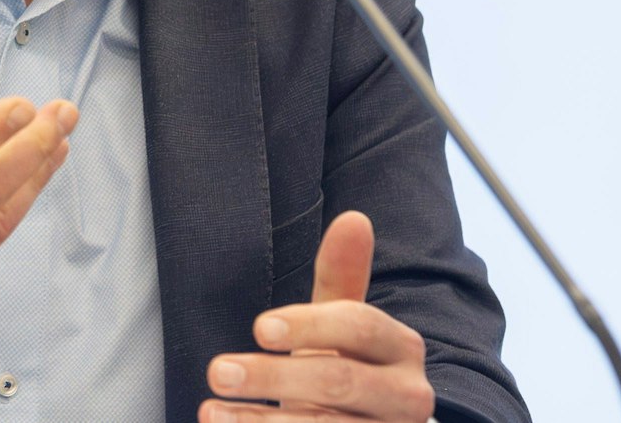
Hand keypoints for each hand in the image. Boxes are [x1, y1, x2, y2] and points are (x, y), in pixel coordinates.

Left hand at [201, 211, 434, 421]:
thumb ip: (343, 276)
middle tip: (216, 371)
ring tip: (212, 408)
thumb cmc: (343, 369)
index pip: (359, 326)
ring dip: (263, 419)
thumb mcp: (341, 325)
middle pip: (340, 380)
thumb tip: (354, 217)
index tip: (258, 328)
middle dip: (273, 376)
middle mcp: (408, 396)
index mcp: (401, 347)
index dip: (308, 325)